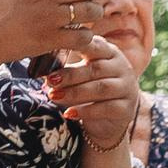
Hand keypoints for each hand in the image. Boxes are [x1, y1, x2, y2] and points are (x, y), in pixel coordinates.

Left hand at [45, 37, 138, 151]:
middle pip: (96, 69)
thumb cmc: (90, 91)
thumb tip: (41, 68)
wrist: (107, 122)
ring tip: (54, 96)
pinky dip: (85, 111)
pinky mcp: (126, 109)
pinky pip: (106, 108)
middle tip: (50, 81)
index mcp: (110, 53)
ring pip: (101, 88)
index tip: (60, 45)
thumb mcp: (81, 75)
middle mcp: (122, 68)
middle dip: (71, 75)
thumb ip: (68, 67)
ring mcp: (127, 88)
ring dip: (75, 93)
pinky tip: (69, 114)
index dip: (80, 45)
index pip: (96, 46)